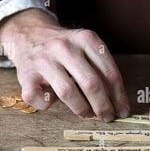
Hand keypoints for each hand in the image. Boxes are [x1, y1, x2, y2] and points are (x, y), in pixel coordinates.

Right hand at [0, 9, 129, 121]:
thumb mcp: (85, 47)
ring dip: (82, 109)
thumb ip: (100, 68)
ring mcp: (44, 60)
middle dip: (103, 106)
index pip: (109, 72)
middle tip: (108, 117)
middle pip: (91, 83)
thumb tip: (117, 102)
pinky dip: (48, 105)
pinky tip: (53, 102)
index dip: (119, 95)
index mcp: (85, 39)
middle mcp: (65, 47)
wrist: (28, 33)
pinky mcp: (26, 74)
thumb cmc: (64, 48)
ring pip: (68, 92)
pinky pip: (40, 98)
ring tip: (88, 115)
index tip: (123, 109)